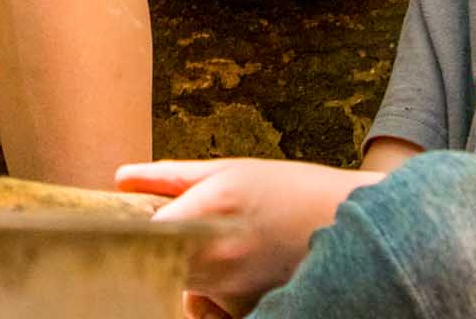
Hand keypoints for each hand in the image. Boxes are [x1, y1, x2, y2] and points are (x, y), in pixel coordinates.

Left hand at [118, 159, 366, 316]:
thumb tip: (122, 179)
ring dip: (187, 272)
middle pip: (153, 265)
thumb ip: (170, 178)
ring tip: (223, 248)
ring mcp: (233, 291)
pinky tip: (240, 268)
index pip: (137, 235)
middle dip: (153, 252)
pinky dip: (214, 292)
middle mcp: (216, 258)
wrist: (353, 224)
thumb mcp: (228, 171)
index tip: (123, 225)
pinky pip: (211, 305)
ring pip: (182, 288)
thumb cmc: (288, 190)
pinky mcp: (248, 312)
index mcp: (207, 214)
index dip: (125, 231)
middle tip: (175, 234)